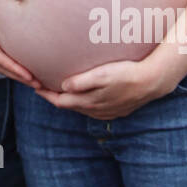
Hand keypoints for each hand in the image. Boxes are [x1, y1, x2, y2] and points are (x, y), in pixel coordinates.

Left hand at [34, 55, 172, 118]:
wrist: (152, 81)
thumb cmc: (126, 73)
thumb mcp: (102, 75)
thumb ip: (82, 82)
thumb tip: (63, 86)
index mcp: (89, 102)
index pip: (60, 101)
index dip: (46, 94)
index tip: (35, 85)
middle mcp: (95, 110)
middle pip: (68, 105)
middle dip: (54, 97)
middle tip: (42, 85)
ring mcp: (106, 112)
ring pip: (80, 108)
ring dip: (68, 100)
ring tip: (58, 89)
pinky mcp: (115, 110)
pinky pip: (92, 109)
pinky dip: (82, 102)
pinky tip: (83, 94)